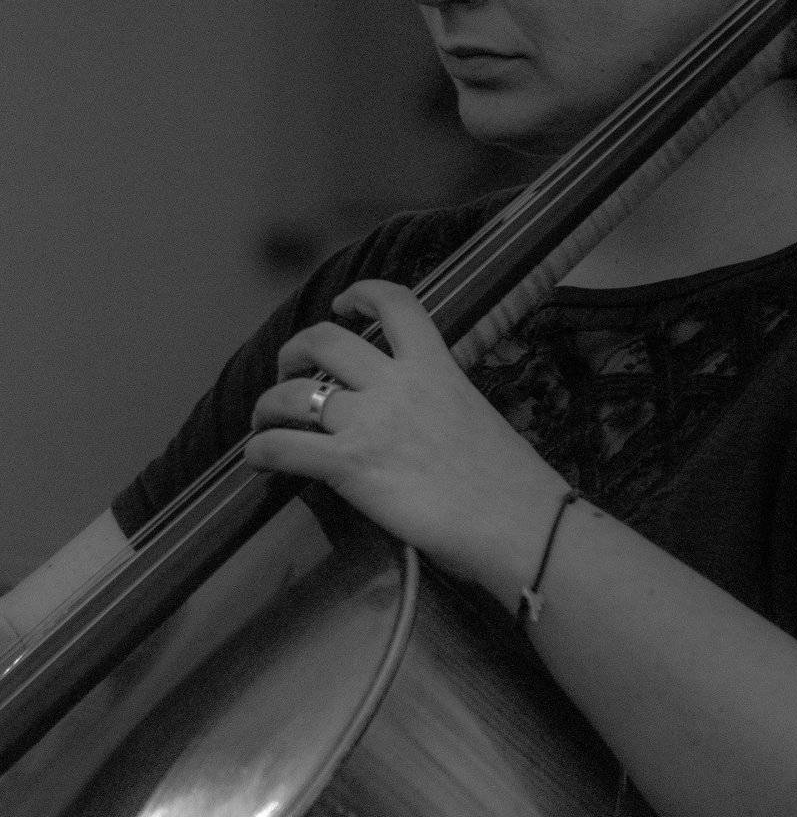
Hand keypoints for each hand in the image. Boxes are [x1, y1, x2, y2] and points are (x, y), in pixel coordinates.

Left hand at [245, 280, 569, 607]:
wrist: (517, 523)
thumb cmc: (509, 482)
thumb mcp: (474, 414)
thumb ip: (438, 402)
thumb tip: (414, 418)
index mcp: (436, 365)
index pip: (395, 303)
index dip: (359, 293)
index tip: (342, 304)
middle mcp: (398, 384)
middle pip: (325, 340)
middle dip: (295, 351)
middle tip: (290, 372)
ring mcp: (371, 423)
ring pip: (294, 394)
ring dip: (268, 405)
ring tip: (266, 421)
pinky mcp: (351, 465)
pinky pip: (284, 447)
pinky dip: (260, 451)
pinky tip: (258, 460)